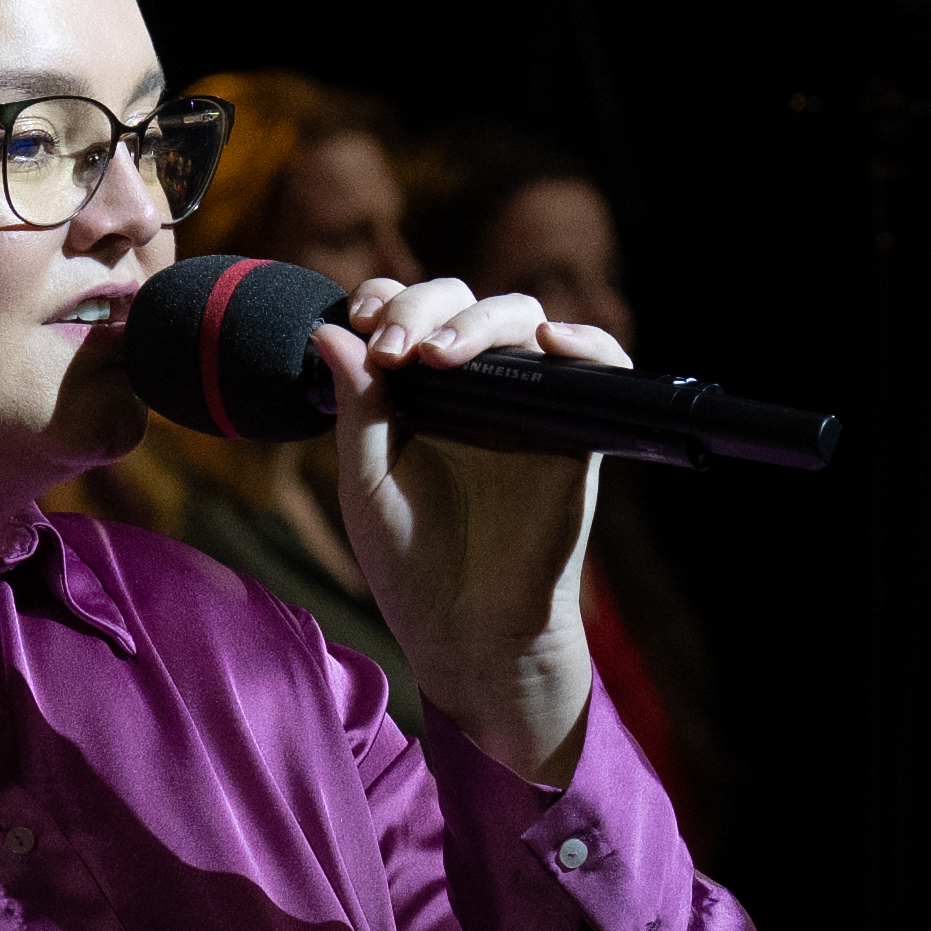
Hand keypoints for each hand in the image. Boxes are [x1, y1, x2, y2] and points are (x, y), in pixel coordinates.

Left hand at [300, 277, 611, 783]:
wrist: (471, 631)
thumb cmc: (413, 564)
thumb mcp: (368, 482)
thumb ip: (356, 408)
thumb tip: (329, 330)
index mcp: (420, 392)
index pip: (410, 313)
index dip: (387, 298)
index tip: (360, 319)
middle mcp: (476, 387)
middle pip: (463, 303)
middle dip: (423, 308)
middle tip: (395, 350)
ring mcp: (528, 405)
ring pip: (522, 320)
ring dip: (480, 321)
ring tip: (441, 352)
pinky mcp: (577, 432)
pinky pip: (601, 367)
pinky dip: (588, 343)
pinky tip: (553, 341)